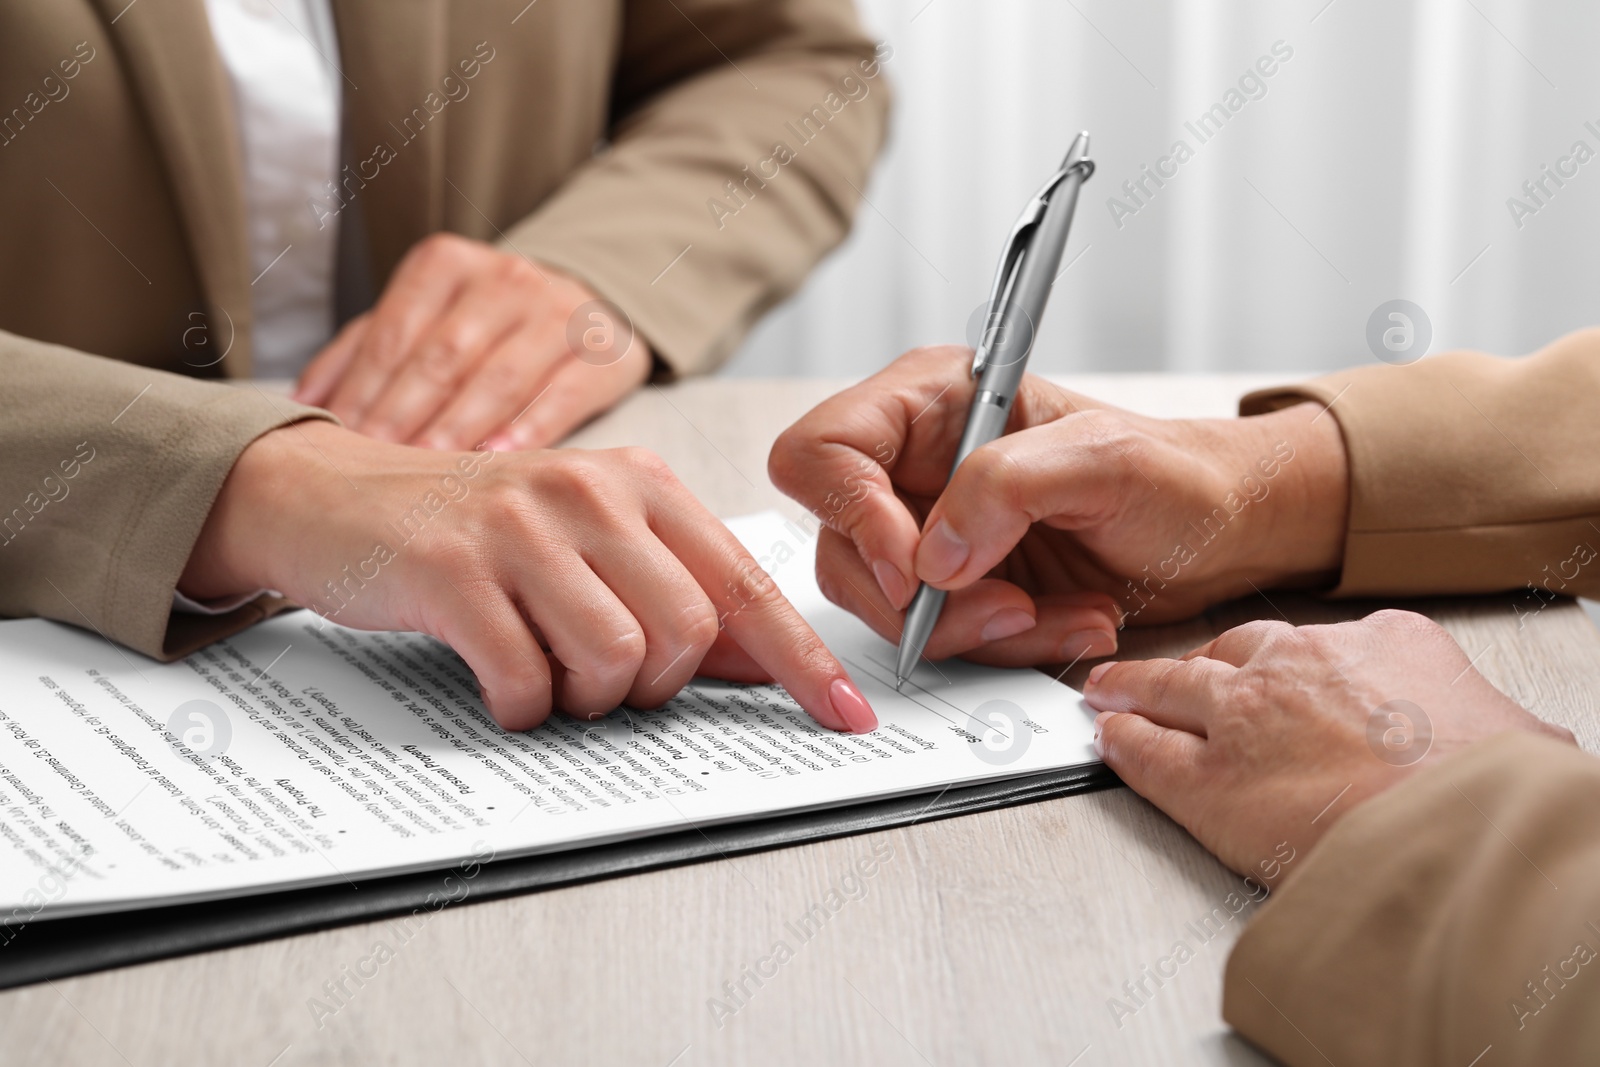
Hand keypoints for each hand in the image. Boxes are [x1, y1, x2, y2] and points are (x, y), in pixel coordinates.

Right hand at [180, 421, 875, 733]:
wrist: (341, 497)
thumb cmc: (479, 530)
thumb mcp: (591, 543)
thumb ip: (678, 594)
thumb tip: (766, 666)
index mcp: (641, 485)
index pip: (745, 585)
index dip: (801, 661)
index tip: (844, 715)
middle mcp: (591, 494)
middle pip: (687, 635)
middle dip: (653, 687)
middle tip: (603, 677)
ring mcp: (521, 529)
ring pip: (615, 661)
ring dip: (585, 699)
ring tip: (546, 671)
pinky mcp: (454, 571)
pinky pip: (527, 681)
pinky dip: (522, 707)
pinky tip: (498, 678)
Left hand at [293, 234, 650, 450]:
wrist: (586, 308)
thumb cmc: (484, 326)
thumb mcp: (422, 319)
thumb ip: (363, 351)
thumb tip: (301, 401)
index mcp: (447, 264)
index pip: (396, 333)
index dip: (365, 390)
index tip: (339, 442)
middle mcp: (506, 279)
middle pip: (444, 357)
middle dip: (404, 417)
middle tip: (375, 467)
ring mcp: (559, 314)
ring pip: (500, 378)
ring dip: (459, 430)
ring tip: (428, 475)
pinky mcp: (603, 353)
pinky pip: (562, 396)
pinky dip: (529, 431)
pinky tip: (499, 461)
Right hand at [768, 346, 1350, 668]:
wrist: (1224, 531)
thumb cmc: (1180, 472)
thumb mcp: (1104, 460)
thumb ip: (1005, 487)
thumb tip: (932, 555)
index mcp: (933, 402)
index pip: (824, 450)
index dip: (852, 514)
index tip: (918, 566)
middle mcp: (916, 465)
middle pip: (842, 546)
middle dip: (921, 598)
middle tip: (1002, 605)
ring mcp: (932, 529)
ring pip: (887, 605)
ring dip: (970, 630)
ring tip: (1049, 613)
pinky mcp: (957, 587)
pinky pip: (940, 638)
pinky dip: (1002, 647)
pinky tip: (1063, 621)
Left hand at [1084, 610, 1575, 877]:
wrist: (1460, 830)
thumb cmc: (1493, 789)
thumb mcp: (1511, 732)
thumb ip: (1480, 725)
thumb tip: (1517, 749)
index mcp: (1383, 642)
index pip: (1313, 643)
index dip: (1280, 663)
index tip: (1270, 673)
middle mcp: (1301, 665)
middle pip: (1230, 652)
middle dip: (1198, 665)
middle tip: (1170, 674)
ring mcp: (1244, 718)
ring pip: (1172, 688)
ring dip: (1135, 690)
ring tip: (1110, 691)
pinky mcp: (1207, 780)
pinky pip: (1147, 753)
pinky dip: (1122, 744)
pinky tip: (1108, 741)